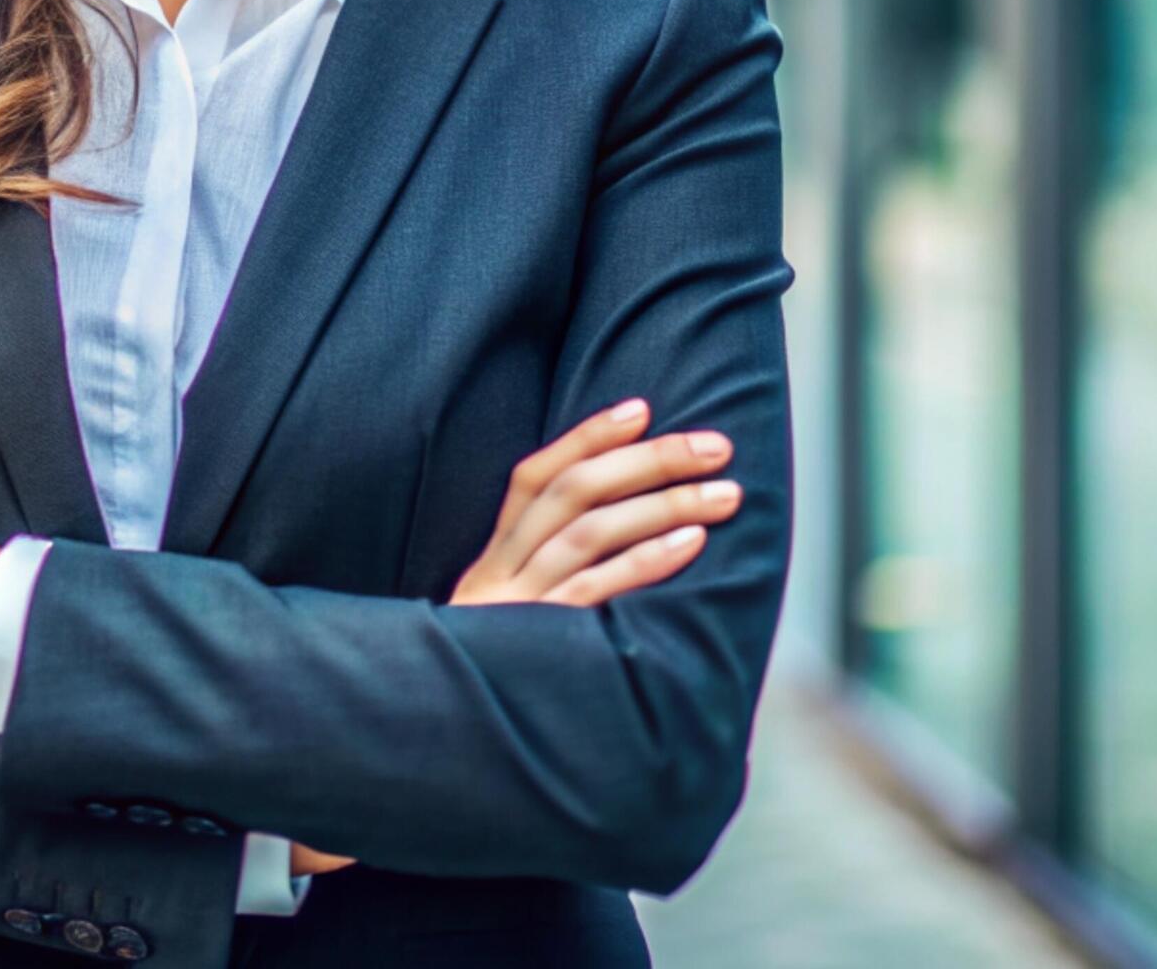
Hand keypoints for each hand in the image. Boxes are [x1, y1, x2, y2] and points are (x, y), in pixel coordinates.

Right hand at [290, 399, 741, 879]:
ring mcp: (513, 609)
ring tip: (725, 495)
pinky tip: (691, 543)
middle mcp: (497, 575)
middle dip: (649, 460)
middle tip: (716, 447)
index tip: (642, 407)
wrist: (432, 748)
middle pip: (573, 492)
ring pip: (588, 533)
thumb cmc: (488, 686)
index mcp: (490, 562)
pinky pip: (592, 592)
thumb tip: (620, 535)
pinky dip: (644, 561)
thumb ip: (542, 580)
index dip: (586, 437)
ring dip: (663, 504)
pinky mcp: (533, 646)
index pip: (532, 477)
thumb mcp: (503, 624)